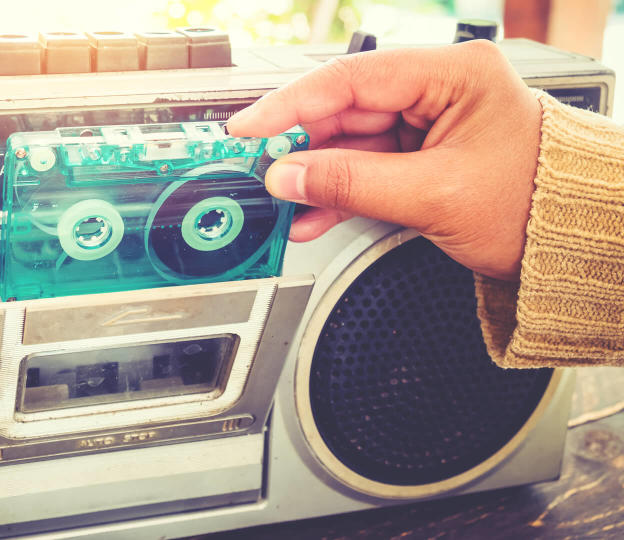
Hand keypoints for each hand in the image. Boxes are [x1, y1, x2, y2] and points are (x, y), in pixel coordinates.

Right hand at [227, 40, 541, 280]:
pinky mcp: (422, 157)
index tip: (250, 127)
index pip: (353, 78)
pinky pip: (366, 169)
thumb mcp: (434, 195)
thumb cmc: (535, 205)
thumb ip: (351, 183)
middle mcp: (438, 90)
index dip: (292, 104)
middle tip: (255, 169)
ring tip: (280, 202)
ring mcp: (428, 124)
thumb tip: (288, 176)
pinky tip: (309, 215)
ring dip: (314, 176)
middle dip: (299, 145)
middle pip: (345, 109)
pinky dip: (337, 194)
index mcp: (455, 74)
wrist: (572, 245)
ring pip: (350, 143)